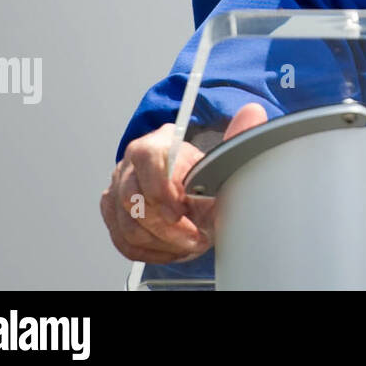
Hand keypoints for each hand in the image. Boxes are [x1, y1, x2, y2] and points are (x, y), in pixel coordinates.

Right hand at [100, 103, 268, 261]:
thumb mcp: (220, 158)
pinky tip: (172, 251)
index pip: (149, 160)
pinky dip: (150, 252)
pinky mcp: (112, 214)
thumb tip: (253, 112)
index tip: (181, 212)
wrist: (187, 187)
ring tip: (189, 245)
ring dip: (162, 243)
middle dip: (167, 227)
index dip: (162, 190)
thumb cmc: (201, 174)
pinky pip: (124, 242)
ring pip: (128, 226)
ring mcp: (117, 190)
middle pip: (134, 199)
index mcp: (155, 144)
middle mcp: (130, 165)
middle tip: (195, 238)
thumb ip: (236, 138)